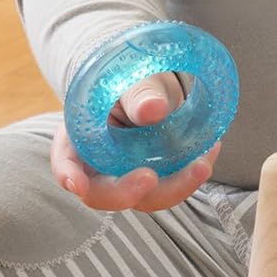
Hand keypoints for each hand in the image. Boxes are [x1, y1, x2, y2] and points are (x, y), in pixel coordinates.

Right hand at [51, 71, 219, 211]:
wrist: (151, 87)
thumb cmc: (128, 81)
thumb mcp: (129, 80)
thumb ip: (137, 96)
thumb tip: (153, 110)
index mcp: (79, 140)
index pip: (66, 163)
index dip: (69, 176)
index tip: (77, 184)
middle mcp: (101, 167)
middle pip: (106, 193)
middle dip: (127, 191)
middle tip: (149, 178)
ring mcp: (130, 176)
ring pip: (147, 196)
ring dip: (175, 186)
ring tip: (201, 165)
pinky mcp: (159, 178)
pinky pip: (174, 183)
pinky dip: (192, 173)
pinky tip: (210, 151)